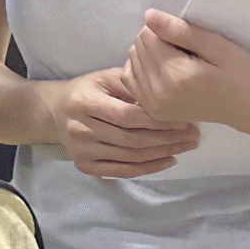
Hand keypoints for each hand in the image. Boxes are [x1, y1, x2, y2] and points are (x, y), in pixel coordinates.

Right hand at [45, 66, 199, 178]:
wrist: (55, 111)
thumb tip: (167, 93)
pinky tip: (168, 160)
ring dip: (163, 153)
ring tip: (186, 146)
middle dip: (167, 139)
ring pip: (130, 156)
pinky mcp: (84, 165)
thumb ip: (133, 83)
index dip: (158, 120)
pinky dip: (148, 168)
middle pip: (132, 139)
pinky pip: (122, 171)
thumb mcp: (106, 77)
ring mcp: (81, 150)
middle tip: (194, 135)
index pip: (128, 116)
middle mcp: (79, 129)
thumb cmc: (88, 90)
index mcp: (85, 103)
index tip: (185, 119)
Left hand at [126, 9, 249, 135]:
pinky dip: (141, 70)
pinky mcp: (153, 112)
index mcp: (175, 76)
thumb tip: (148, 16)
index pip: (146, 37)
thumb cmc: (241, 75)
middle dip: (154, 41)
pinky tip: (161, 69)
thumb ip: (180, 31)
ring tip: (175, 59)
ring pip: (131, 64)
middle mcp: (158, 94)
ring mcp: (153, 106)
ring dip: (147, 55)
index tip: (184, 36)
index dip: (163, 29)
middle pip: (137, 49)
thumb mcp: (218, 46)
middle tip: (183, 48)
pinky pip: (130, 82)